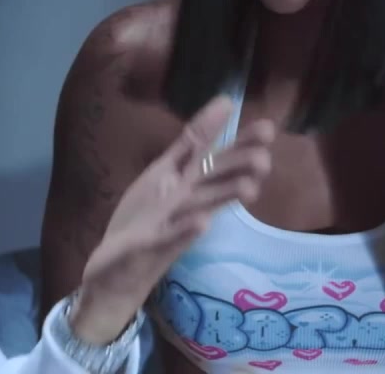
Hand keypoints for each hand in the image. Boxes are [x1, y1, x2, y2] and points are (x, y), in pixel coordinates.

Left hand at [69, 95, 276, 343]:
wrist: (118, 274)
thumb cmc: (141, 221)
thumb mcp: (160, 178)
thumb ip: (187, 148)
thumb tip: (217, 109)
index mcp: (180, 180)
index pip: (208, 153)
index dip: (233, 138)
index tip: (266, 125)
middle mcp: (182, 201)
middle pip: (213, 178)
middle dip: (238, 168)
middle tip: (266, 160)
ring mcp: (169, 225)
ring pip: (201, 206)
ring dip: (224, 198)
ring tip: (250, 189)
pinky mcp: (150, 247)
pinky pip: (168, 237)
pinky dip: (185, 229)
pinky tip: (204, 222)